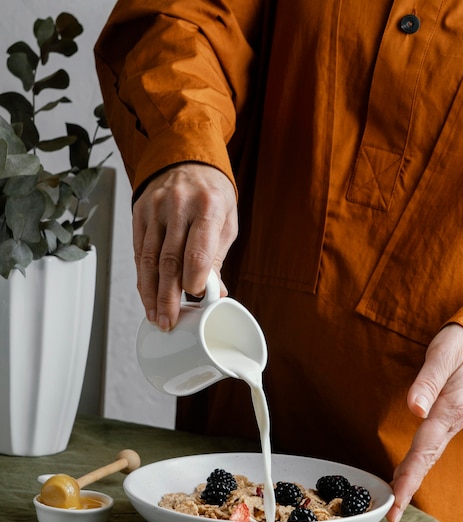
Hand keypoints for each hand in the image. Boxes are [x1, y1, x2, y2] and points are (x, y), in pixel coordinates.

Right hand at [132, 163, 237, 328]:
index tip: (195, 299)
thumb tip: (215, 293)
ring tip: (156, 316)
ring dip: (151, 293)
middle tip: (169, 321)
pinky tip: (147, 296)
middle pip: (169, 260)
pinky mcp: (139, 214)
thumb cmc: (211, 195)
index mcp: (207, 207)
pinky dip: (142, 278)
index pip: (197, 250)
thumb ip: (216, 256)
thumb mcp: (225, 220)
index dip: (194, 279)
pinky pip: (138, 252)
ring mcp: (154, 209)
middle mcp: (178, 206)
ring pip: (148, 259)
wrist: (185, 160)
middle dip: (168, 296)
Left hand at [387, 323, 462, 521]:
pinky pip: (430, 447)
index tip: (397, 500)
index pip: (424, 450)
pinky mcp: (447, 419)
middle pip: (426, 461)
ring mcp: (450, 423)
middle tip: (392, 517)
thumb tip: (414, 409)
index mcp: (447, 410)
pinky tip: (406, 472)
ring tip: (394, 502)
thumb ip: (428, 381)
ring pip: (428, 457)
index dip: (410, 477)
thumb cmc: (462, 348)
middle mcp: (450, 423)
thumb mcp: (444, 356)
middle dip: (408, 489)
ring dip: (411, 479)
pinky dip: (417, 464)